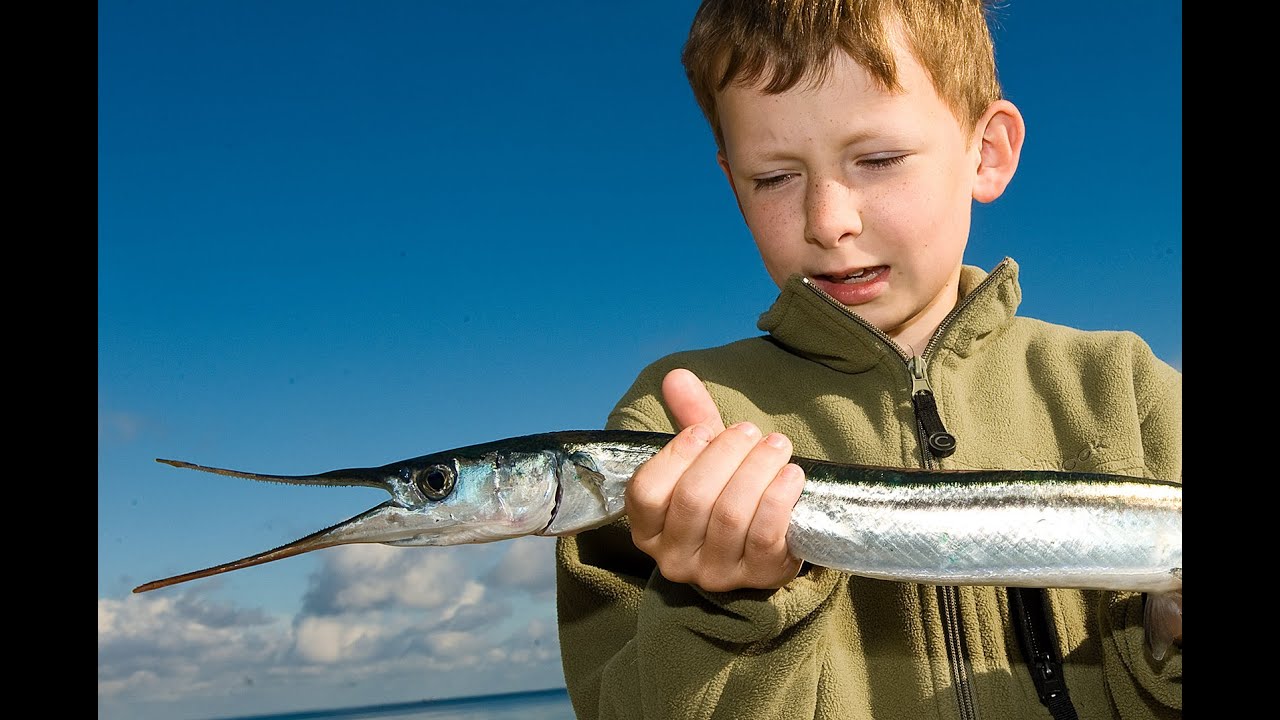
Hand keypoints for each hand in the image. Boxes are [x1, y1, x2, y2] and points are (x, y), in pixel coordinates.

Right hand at [625, 368, 805, 591]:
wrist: (765, 546)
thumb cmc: (725, 495)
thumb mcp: (704, 461)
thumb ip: (689, 420)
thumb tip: (677, 376)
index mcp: (649, 529)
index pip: (647, 492)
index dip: (676, 455)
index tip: (705, 430)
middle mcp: (675, 558)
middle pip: (693, 499)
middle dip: (725, 455)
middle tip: (749, 431)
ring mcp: (716, 573)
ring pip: (731, 516)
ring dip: (757, 470)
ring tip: (776, 444)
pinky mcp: (759, 579)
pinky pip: (767, 537)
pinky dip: (779, 500)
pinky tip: (792, 475)